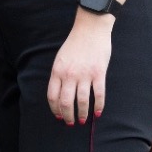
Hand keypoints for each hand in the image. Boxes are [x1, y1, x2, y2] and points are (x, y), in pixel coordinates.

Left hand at [47, 10, 112, 124]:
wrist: (90, 29)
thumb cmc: (74, 44)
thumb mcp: (60, 58)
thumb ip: (59, 75)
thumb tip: (60, 93)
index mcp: (57, 71)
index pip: (52, 96)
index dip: (55, 109)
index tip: (59, 116)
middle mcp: (69, 75)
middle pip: (65, 102)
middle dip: (67, 115)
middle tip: (70, 123)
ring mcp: (85, 74)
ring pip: (82, 101)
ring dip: (82, 114)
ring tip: (82, 120)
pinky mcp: (99, 73)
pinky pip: (99, 94)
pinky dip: (99, 106)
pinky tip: (98, 113)